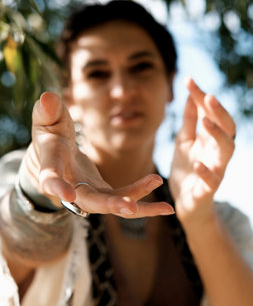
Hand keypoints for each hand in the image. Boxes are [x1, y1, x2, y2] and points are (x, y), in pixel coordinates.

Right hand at [25, 92, 173, 216]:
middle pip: (89, 200)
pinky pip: (124, 199)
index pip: (51, 178)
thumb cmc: (50, 134)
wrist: (55, 156)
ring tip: (165, 207)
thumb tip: (47, 97)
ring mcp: (88, 193)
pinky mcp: (103, 193)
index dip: (57, 186)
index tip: (66, 194)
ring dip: (137, 205)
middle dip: (109, 204)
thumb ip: (47, 111)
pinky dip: (143, 201)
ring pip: (112, 204)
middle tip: (129, 208)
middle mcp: (70, 187)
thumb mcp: (47, 120)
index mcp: (52, 167)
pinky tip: (166, 207)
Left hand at [170, 78, 235, 224]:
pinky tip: (198, 163)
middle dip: (219, 112)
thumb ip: (189, 120)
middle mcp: (217, 152)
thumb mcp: (185, 140)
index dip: (202, 97)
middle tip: (209, 97)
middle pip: (227, 129)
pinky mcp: (208, 190)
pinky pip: (212, 181)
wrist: (186, 202)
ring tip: (206, 122)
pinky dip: (206, 172)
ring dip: (218, 136)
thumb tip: (192, 93)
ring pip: (226, 151)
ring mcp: (215, 170)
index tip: (189, 81)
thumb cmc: (188, 169)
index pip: (211, 114)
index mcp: (211, 139)